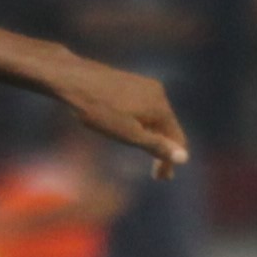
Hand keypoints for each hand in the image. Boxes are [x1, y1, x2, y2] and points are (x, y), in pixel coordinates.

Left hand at [58, 56, 190, 174]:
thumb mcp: (128, 134)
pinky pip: (145, 107)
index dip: (170, 160)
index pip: (177, 138)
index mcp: (161, 106)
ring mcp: (144, 84)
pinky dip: (143, 123)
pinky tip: (131, 129)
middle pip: (168, 127)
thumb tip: (185, 158)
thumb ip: (157, 146)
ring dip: (152, 136)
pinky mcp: (131, 81)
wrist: (71, 78)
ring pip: (155, 116)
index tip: (161, 178)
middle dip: (162, 149)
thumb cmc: (98, 109)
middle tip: (155, 173)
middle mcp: (158, 93)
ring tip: (143, 151)